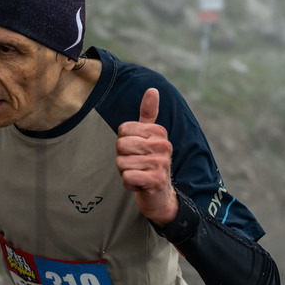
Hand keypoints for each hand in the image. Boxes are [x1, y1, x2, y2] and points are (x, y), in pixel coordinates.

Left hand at [116, 88, 178, 225]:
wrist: (160, 194)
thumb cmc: (149, 163)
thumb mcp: (149, 137)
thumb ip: (148, 114)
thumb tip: (152, 89)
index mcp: (159, 132)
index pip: (123, 130)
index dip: (123, 143)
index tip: (136, 152)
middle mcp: (163, 146)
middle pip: (121, 145)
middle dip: (122, 158)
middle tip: (136, 165)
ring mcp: (161, 163)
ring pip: (122, 162)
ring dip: (125, 172)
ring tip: (138, 174)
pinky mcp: (156, 181)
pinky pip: (127, 177)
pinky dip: (128, 184)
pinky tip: (139, 185)